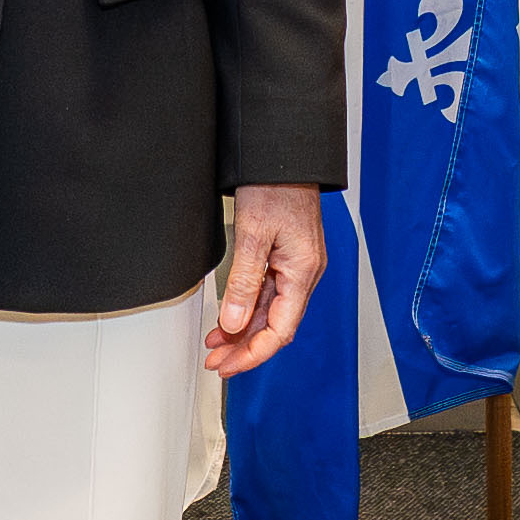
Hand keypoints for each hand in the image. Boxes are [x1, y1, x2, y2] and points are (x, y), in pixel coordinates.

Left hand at [208, 184, 327, 373]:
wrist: (284, 154)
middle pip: (274, 325)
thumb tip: (232, 322)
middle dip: (244, 347)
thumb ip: (243, 282)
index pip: (280, 330)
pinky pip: (268, 292)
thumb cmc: (276, 185)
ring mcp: (296, 266)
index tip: (228, 365)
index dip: (252, 353)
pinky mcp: (287, 257)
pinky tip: (229, 316)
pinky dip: (247, 307)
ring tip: (216, 344)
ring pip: (269, 311)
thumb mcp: (253, 235)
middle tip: (215, 362)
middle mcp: (304, 273)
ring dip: (243, 329)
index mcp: (303, 272)